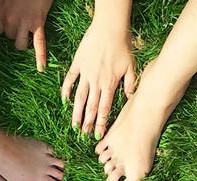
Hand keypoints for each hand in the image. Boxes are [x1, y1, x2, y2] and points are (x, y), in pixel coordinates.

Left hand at [0, 0, 52, 70]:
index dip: (3, 29)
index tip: (8, 24)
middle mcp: (9, 18)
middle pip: (8, 37)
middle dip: (14, 34)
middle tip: (20, 25)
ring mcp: (23, 22)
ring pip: (19, 44)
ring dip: (23, 43)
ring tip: (27, 37)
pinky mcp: (37, 24)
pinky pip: (39, 44)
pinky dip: (40, 57)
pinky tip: (41, 68)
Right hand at [61, 22, 135, 138]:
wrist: (110, 28)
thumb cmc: (123, 46)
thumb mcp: (132, 66)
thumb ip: (130, 84)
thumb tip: (130, 98)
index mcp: (110, 84)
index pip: (105, 109)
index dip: (101, 123)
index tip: (98, 135)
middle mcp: (96, 82)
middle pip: (91, 107)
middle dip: (87, 123)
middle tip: (83, 136)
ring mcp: (85, 73)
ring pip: (79, 97)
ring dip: (76, 112)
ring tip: (73, 126)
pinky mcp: (78, 64)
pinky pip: (70, 79)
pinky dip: (66, 90)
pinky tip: (64, 100)